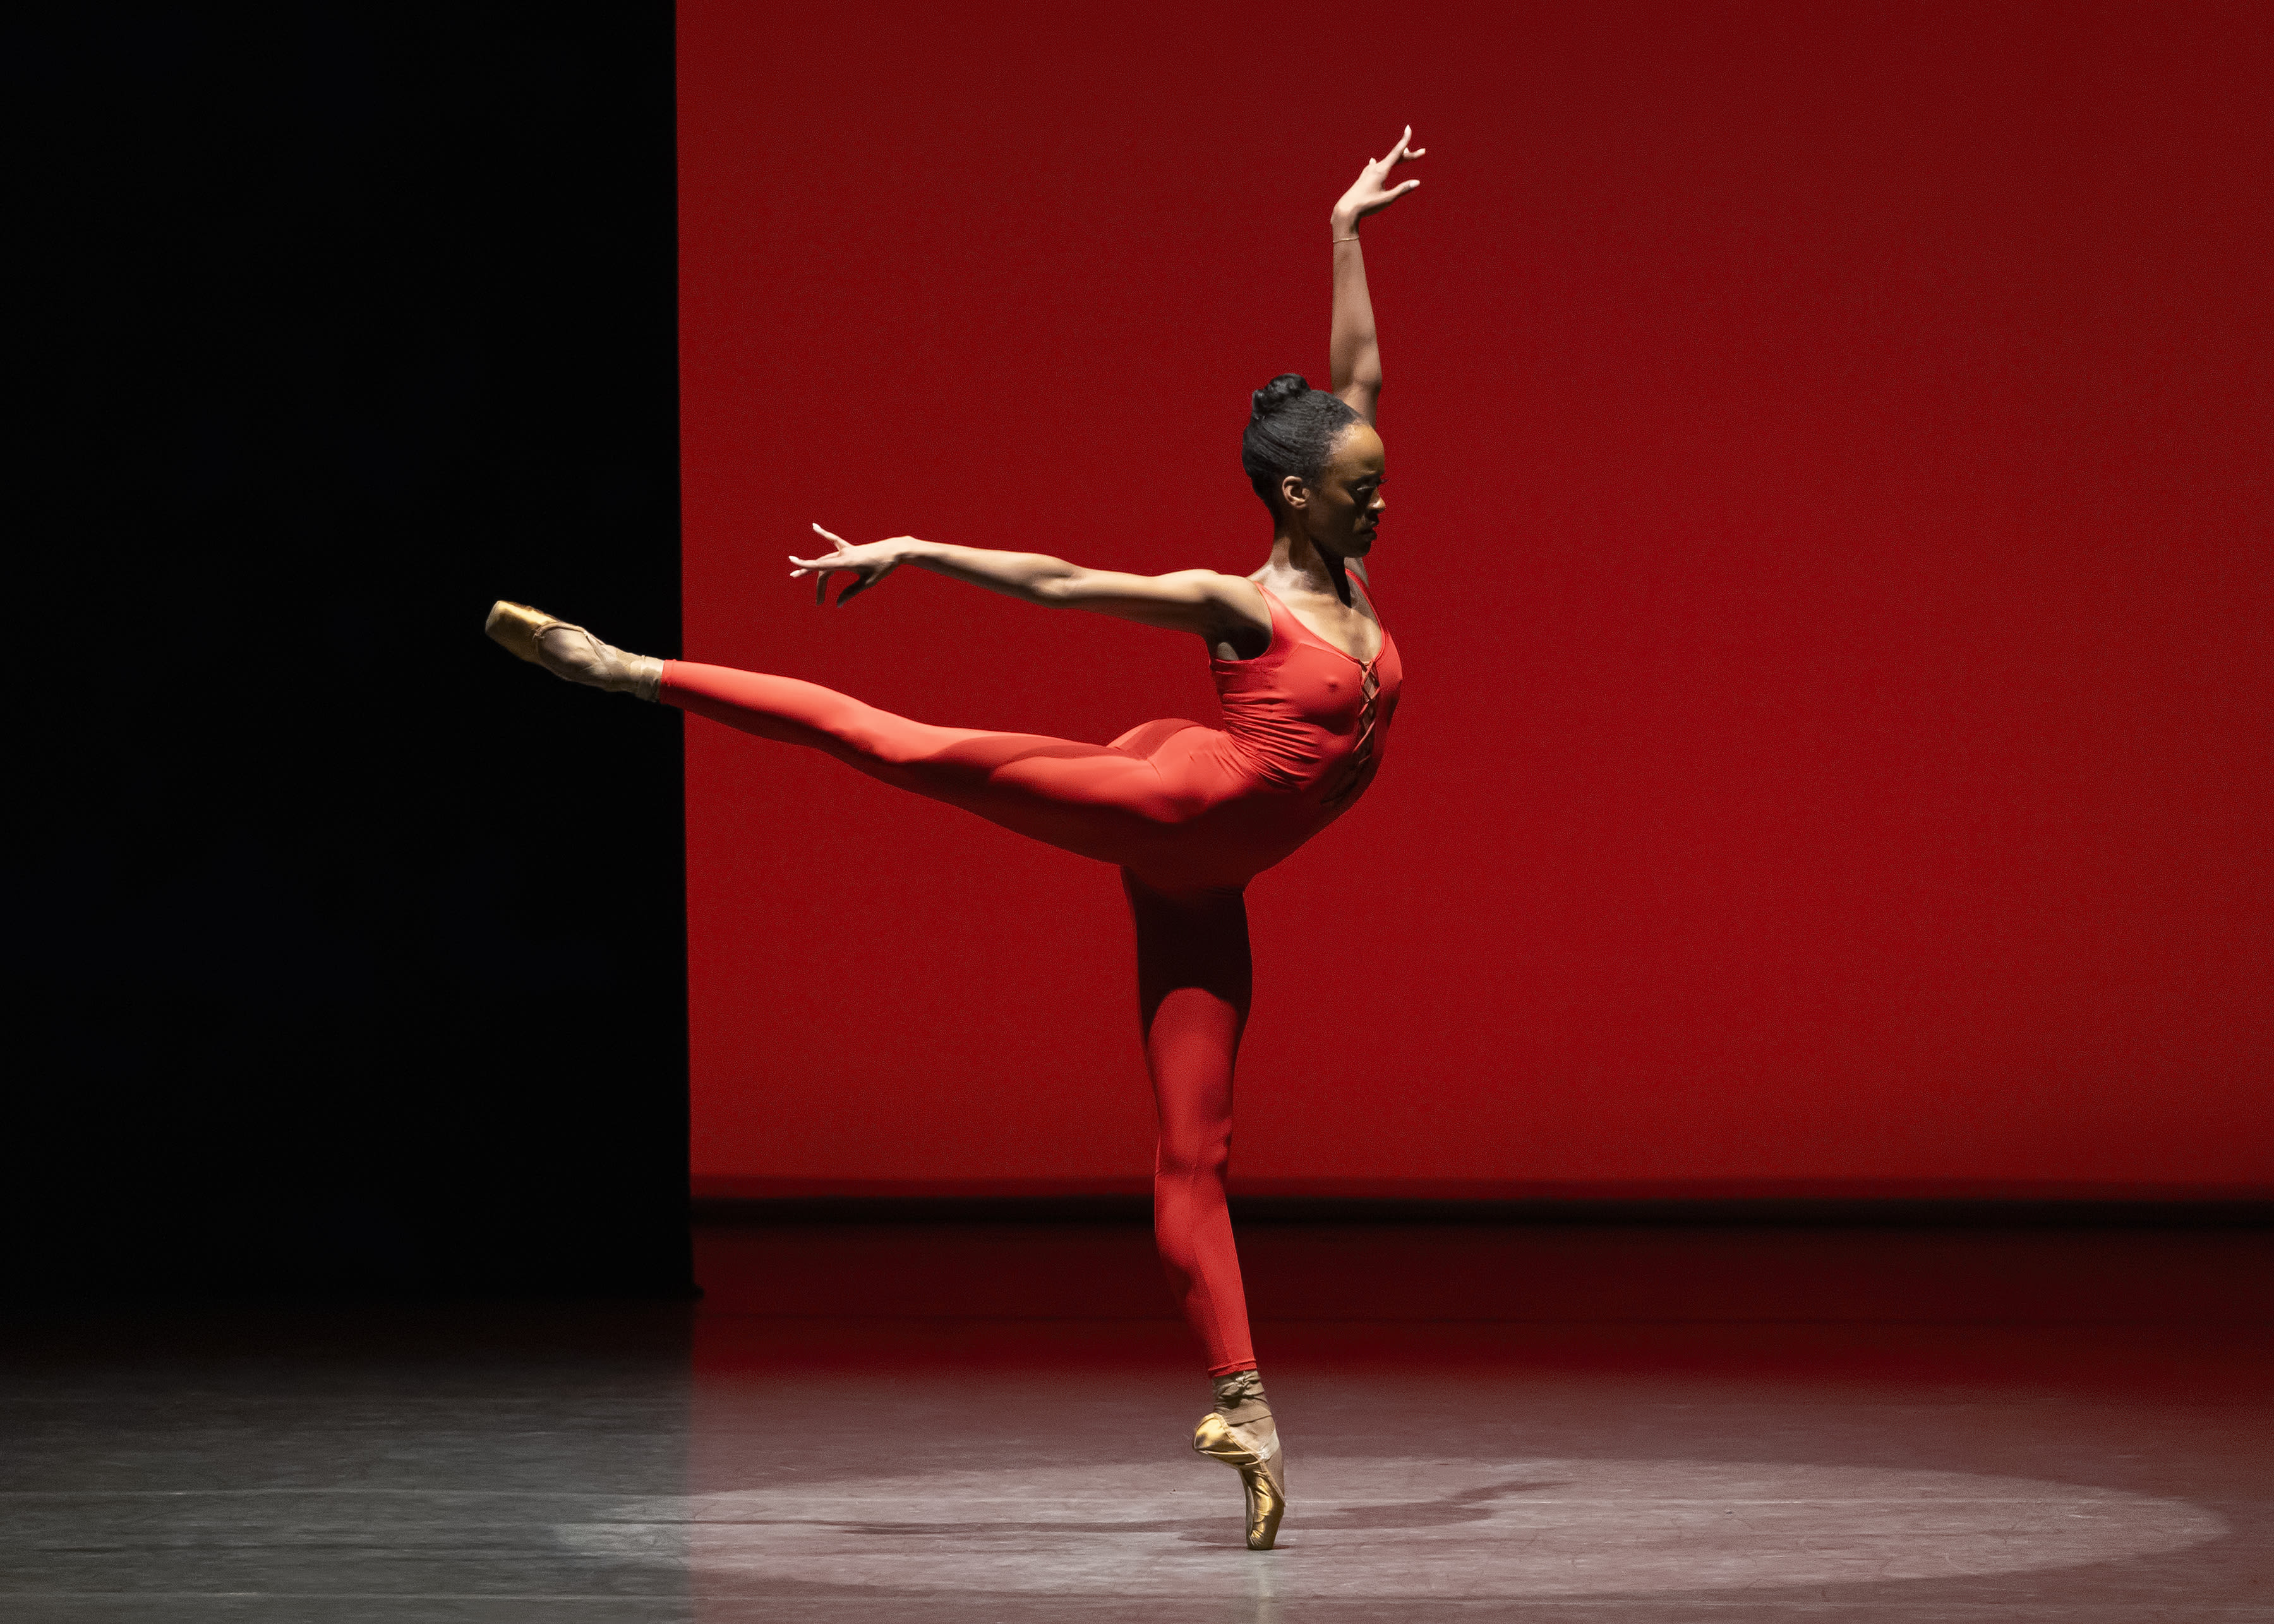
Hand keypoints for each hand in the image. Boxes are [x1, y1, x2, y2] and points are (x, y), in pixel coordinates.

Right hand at [787, 524, 910, 605]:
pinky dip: (823, 534)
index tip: (793, 564)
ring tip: (799, 573)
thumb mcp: (868, 583)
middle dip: (818, 585)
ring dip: (814, 569)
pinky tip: (814, 527)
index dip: (806, 566)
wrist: (894, 551)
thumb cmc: (883, 567)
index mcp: (846, 562)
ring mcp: (846, 550)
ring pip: (825, 560)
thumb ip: (851, 592)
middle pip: (823, 569)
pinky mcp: (850, 548)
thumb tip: (837, 604)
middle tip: (818, 602)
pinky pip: (833, 540)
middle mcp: (843, 555)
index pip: (821, 566)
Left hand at [1331, 127, 1424, 232]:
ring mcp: (1368, 172)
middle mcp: (1374, 168)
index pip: (1396, 152)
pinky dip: (1379, 163)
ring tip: (1406, 153)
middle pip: (1395, 157)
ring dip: (1397, 158)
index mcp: (1381, 171)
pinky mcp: (1363, 178)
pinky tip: (1373, 161)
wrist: (1346, 210)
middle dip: (1409, 155)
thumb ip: (1402, 190)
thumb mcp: (1387, 199)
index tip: (1408, 128)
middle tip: (1422, 152)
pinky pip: (1373, 167)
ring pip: (1385, 161)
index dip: (1404, 141)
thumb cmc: (1368, 205)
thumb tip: (1417, 182)